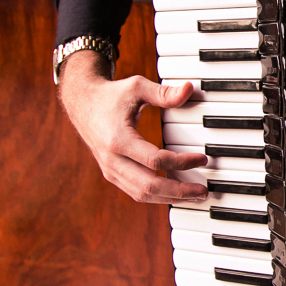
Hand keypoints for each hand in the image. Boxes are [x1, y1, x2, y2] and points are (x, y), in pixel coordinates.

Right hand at [58, 50, 208, 202]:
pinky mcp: (112, 174)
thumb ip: (163, 92)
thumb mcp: (137, 87)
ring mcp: (110, 170)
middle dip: (179, 191)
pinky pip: (136, 192)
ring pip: (142, 194)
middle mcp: (111, 159)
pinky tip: (176, 193)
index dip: (182, 162)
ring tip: (194, 196)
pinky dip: (158, 196)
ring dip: (170, 198)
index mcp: (118, 139)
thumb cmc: (111, 96)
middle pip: (149, 186)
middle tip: (203, 191)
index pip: (155, 160)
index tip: (202, 159)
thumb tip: (188, 89)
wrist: (82, 104)